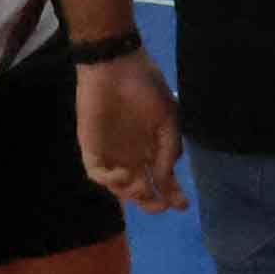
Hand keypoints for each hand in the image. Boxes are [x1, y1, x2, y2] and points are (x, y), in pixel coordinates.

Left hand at [76, 49, 184, 211]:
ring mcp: (112, 153)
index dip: (173, 194)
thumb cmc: (146, 88)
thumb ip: (169, 150)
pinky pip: (98, 174)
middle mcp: (132, 155)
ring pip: (119, 187)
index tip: (183, 206)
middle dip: (151, 202)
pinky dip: (110, 181)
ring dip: (131, 194)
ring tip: (141, 186)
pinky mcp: (92, 148)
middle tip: (160, 205)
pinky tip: (122, 174)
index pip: (162, 178)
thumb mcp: (169, 119)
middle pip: (141, 189)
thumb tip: (164, 179)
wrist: (116, 67)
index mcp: (152, 147)